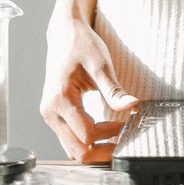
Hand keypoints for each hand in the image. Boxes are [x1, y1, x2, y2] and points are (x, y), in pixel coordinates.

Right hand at [40, 15, 139, 162]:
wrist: (63, 33)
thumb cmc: (80, 45)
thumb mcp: (100, 65)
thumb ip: (114, 90)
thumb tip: (133, 106)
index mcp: (60, 99)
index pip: (86, 134)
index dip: (108, 134)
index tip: (125, 124)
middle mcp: (50, 111)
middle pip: (77, 150)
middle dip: (101, 151)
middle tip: (123, 142)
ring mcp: (50, 115)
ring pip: (72, 148)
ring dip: (94, 148)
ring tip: (115, 138)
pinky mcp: (54, 115)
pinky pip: (70, 138)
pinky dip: (87, 141)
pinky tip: (104, 132)